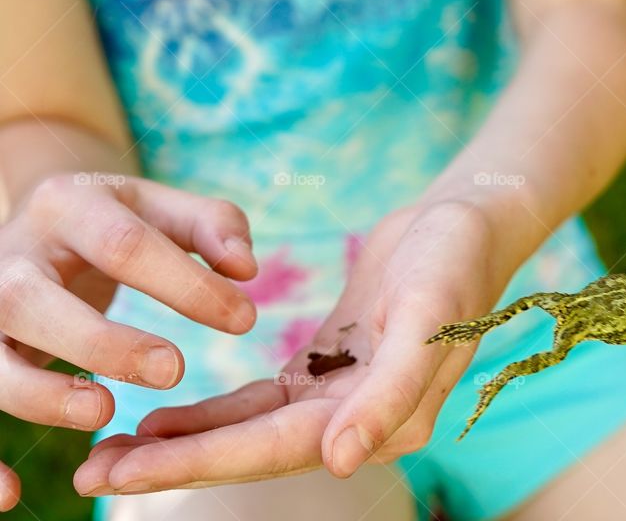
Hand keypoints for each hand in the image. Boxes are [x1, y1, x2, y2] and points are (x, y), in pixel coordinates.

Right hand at [0, 173, 257, 510]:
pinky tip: (11, 494)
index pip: (125, 244)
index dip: (184, 284)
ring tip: (104, 412)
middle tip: (175, 369)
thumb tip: (245, 269)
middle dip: (104, 342)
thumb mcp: (162, 207)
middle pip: (36, 301)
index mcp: (68, 207)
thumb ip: (212, 226)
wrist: (43, 218)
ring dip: (40, 395)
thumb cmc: (118, 219)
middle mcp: (12, 257)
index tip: (246, 319)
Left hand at [74, 200, 513, 494]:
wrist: (461, 225)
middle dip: (172, 463)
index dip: (201, 462)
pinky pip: (257, 405)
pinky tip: (163, 420)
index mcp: (385, 420)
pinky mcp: (324, 375)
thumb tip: (342, 462)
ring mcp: (339, 402)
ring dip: (182, 445)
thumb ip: (389, 395)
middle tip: (91, 473)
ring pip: (247, 434)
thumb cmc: (452, 264)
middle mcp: (358, 424)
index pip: (277, 449)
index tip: (125, 470)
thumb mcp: (426, 317)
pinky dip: (210, 415)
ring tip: (110, 454)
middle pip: (251, 452)